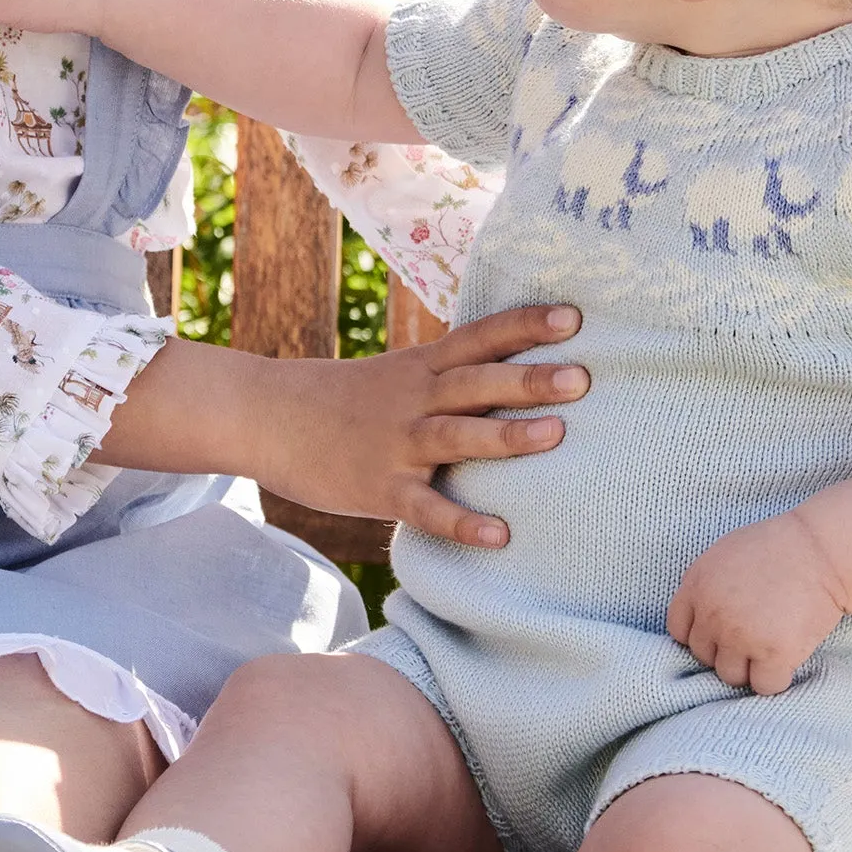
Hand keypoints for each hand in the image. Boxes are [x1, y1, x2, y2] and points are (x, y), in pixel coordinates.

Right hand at [249, 305, 589, 548]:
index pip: (480, 337)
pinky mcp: (378, 487)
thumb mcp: (399, 375)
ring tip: (557, 435)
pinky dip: (460, 521)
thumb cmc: (347, 400)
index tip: (572, 316)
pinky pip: (424, 507)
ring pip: (456, 435)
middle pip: (476, 383)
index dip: (524, 325)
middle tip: (583, 376)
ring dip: (506, 435)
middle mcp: (413, 398)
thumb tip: (521, 373)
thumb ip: (451, 376)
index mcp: (421, 365)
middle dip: (529, 378)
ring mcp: (395, 442)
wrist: (269, 416)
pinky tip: (499, 535)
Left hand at [667, 510, 847, 694]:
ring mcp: (741, 636)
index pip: (679, 631)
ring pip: (730, 676)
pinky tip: (784, 658)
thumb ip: (705, 588)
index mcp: (696, 586)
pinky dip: (774, 678)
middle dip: (725, 650)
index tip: (720, 633)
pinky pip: (763, 686)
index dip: (700, 634)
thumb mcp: (723, 557)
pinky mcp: (773, 654)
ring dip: (748, 667)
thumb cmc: (774, 549)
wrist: (817, 551)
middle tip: (751, 636)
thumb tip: (700, 618)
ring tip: (767, 647)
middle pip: (704, 656)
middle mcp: (712, 614)